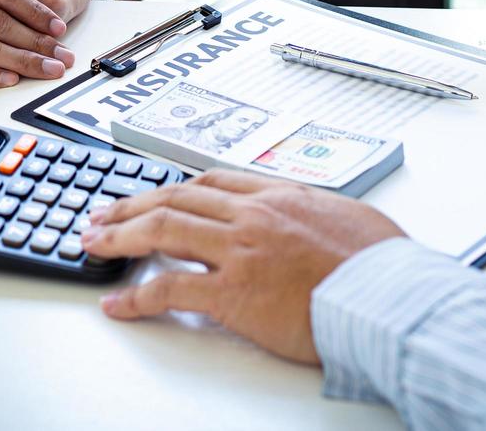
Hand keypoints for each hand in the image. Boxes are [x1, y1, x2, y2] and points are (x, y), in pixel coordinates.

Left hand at [80, 170, 404, 363]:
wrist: (392, 297)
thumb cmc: (384, 267)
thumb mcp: (351, 219)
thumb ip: (319, 216)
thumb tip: (314, 223)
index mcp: (281, 195)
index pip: (211, 181)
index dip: (173, 188)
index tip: (153, 195)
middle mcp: (253, 215)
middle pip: (176, 198)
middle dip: (132, 205)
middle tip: (102, 214)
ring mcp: (240, 251)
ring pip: (162, 230)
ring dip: (119, 236)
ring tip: (93, 243)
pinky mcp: (233, 293)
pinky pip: (169, 288)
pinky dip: (135, 296)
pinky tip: (117, 304)